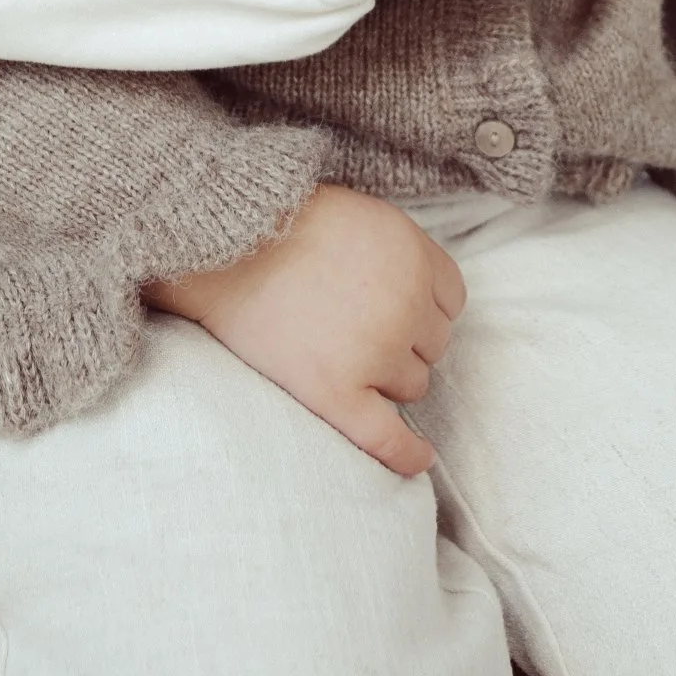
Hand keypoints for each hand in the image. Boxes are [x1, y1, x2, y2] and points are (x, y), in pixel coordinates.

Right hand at [146, 185, 463, 475]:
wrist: (224, 243)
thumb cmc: (284, 223)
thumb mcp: (362, 216)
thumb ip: (400, 255)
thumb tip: (422, 298)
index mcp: (414, 256)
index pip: (451, 300)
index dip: (423, 306)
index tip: (397, 308)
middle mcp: (404, 304)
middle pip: (432, 345)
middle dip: (404, 339)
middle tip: (355, 324)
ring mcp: (373, 352)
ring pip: (412, 386)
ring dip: (389, 377)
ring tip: (340, 352)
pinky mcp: (335, 392)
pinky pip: (388, 438)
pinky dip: (408, 453)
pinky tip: (420, 459)